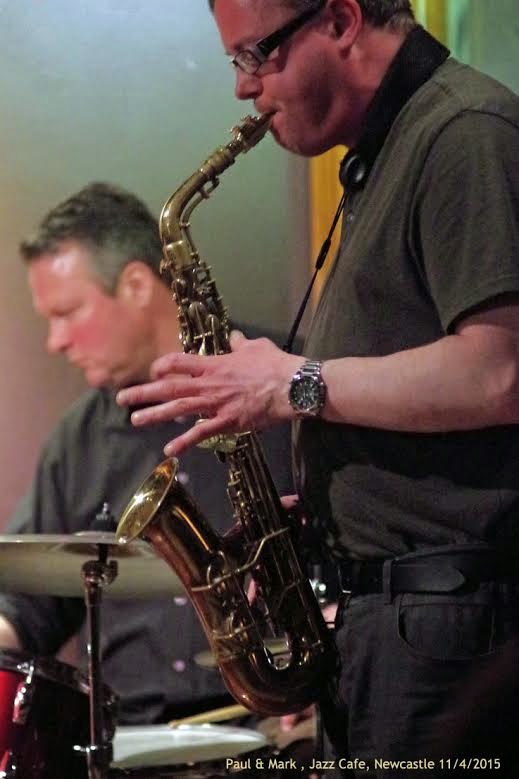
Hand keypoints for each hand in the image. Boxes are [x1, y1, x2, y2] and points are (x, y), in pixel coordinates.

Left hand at [117, 332, 303, 455]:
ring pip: (178, 408)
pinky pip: (201, 433)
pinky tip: (169, 450)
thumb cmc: (276, 365)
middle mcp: (209, 383)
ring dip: (154, 414)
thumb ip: (241, 343)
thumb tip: (235, 337)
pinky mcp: (227, 421)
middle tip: (121, 398)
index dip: (162, 366)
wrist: (291, 386)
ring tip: (134, 420)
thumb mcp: (256, 347)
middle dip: (143, 392)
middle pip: (169, 386)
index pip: (179, 362)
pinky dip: (184, 442)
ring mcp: (216, 403)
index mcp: (214, 363)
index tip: (152, 371)